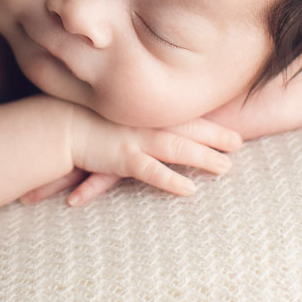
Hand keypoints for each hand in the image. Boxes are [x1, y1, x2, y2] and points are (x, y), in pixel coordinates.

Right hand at [64, 105, 241, 199]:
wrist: (61, 124)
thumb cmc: (87, 118)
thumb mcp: (117, 112)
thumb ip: (139, 117)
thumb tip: (157, 123)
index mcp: (146, 113)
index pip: (186, 117)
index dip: (211, 124)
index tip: (234, 131)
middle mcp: (145, 124)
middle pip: (188, 129)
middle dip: (215, 136)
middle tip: (239, 145)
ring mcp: (136, 140)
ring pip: (177, 148)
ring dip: (203, 157)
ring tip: (225, 168)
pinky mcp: (123, 159)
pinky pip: (152, 171)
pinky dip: (171, 180)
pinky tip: (189, 190)